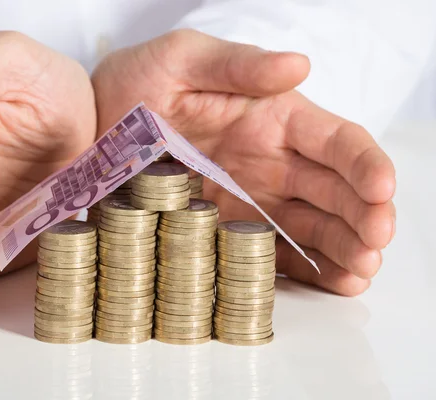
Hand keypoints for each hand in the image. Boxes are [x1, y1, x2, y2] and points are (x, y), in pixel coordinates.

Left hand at [92, 29, 395, 294]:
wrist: (91, 126)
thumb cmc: (137, 82)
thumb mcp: (182, 60)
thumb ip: (238, 65)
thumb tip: (299, 66)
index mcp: (273, 118)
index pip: (336, 141)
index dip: (365, 164)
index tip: (381, 189)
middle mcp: (273, 163)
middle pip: (335, 191)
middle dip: (364, 217)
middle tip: (374, 245)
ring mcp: (252, 201)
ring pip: (315, 227)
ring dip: (344, 249)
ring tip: (361, 272)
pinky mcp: (228, 230)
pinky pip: (276, 252)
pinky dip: (308, 270)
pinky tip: (332, 283)